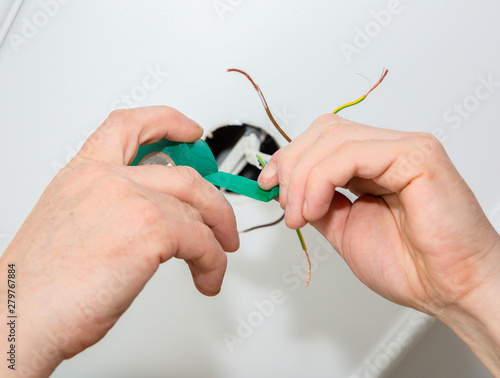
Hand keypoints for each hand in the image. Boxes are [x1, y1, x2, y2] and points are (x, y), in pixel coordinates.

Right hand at [0, 107, 238, 376]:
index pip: (129, 126)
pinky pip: (202, 240)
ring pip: (196, 209)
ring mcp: (130, 200)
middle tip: (223, 224)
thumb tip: (156, 216)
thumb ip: (112, 207)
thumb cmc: (41, 285)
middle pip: (184, 175)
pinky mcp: (149, 230)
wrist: (21, 318)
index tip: (191, 129)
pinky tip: (206, 277)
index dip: (167, 121)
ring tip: (213, 261)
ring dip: (214, 240)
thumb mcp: (73, 224)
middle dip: (214, 202)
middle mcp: (107, 179)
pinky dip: (213, 261)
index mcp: (84, 173)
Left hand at [258, 114, 499, 372]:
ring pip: (332, 138)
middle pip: (323, 131)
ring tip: (300, 215)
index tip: (268, 184)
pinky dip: (321, 180)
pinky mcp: (416, 155)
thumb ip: (319, 202)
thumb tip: (290, 190)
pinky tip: (317, 207)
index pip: (322, 139)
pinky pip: (352, 154)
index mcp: (375, 163)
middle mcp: (389, 149)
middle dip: (291, 166)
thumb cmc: (411, 265)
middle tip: (287, 206)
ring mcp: (404, 147)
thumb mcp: (344, 228)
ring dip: (302, 178)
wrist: (450, 289)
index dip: (290, 157)